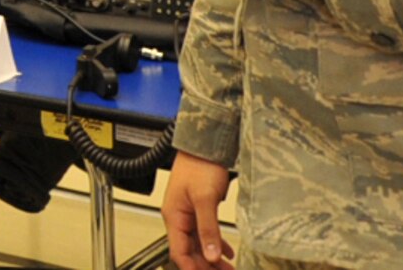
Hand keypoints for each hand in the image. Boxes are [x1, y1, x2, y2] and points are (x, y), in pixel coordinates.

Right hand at [162, 150, 234, 268]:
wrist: (204, 145)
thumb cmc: (199, 165)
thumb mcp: (205, 199)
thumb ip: (208, 228)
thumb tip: (210, 255)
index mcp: (174, 216)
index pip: (179, 252)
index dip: (192, 268)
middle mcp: (179, 217)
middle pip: (189, 251)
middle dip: (205, 266)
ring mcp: (188, 213)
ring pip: (198, 243)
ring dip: (211, 257)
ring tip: (228, 268)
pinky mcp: (199, 208)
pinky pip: (204, 233)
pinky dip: (215, 244)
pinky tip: (226, 251)